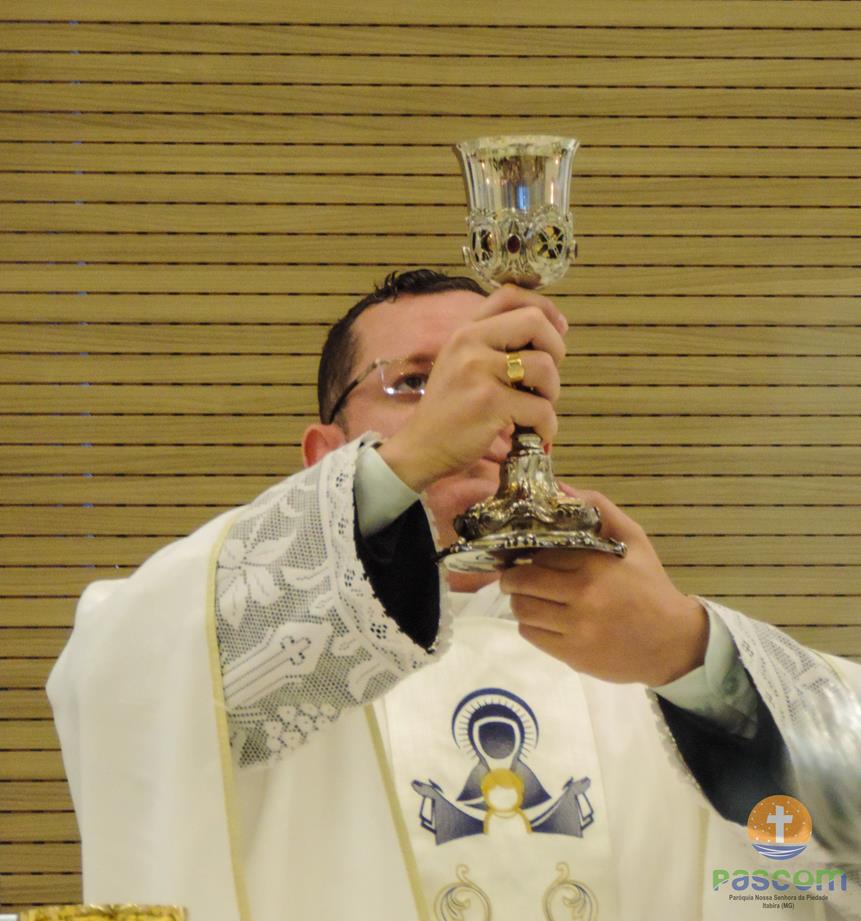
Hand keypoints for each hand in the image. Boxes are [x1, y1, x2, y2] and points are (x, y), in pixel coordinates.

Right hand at [378, 285, 567, 492]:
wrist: (421, 447)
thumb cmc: (449, 409)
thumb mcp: (461, 364)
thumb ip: (494, 345)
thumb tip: (553, 329)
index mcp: (465, 332)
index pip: (509, 295)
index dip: (544, 308)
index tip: (557, 330)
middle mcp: (469, 343)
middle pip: (535, 322)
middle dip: (556, 350)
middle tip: (545, 379)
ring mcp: (478, 372)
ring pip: (544, 366)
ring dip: (552, 392)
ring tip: (536, 409)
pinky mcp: (489, 403)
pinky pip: (541, 409)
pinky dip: (546, 427)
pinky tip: (534, 434)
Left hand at [499, 487, 708, 686]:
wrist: (673, 642)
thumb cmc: (649, 587)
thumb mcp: (634, 539)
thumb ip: (599, 509)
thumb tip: (560, 488)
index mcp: (596, 564)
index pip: (540, 552)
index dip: (530, 552)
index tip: (529, 554)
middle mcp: (583, 596)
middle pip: (521, 581)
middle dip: (513, 577)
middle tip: (518, 576)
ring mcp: (576, 628)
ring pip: (521, 609)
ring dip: (520, 601)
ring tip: (532, 597)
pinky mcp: (571, 654)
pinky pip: (530, 634)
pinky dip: (530, 625)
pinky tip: (546, 619)